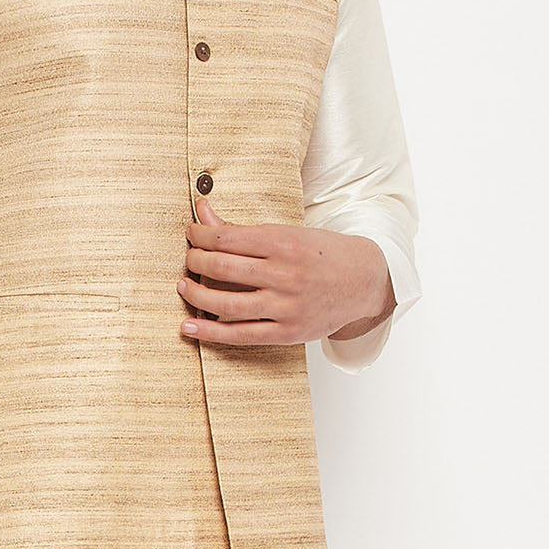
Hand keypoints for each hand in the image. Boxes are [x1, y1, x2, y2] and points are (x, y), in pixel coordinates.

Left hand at [178, 196, 394, 346]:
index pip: (226, 238)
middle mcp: (284, 274)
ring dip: (195, 295)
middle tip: (188, 259)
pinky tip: (190, 328)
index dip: (199, 236)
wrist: (364, 281)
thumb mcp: (286, 232)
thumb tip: (202, 212)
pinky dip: (210, 333)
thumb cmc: (322, 253)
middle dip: (195, 262)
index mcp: (283, 243)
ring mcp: (286, 306)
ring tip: (184, 287)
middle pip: (222, 268)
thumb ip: (241, 229)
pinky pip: (240, 335)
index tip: (191, 234)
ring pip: (225, 303)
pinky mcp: (287, 332)